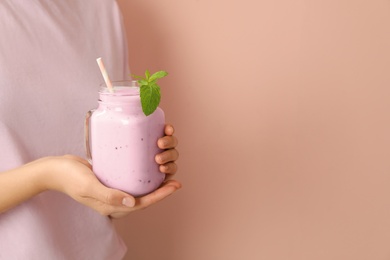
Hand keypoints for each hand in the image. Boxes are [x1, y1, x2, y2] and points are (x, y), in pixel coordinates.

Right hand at [45, 124, 180, 217]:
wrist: (55, 169)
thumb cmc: (69, 177)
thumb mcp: (88, 185)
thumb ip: (109, 195)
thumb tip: (133, 202)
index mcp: (110, 207)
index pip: (141, 204)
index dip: (160, 196)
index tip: (174, 186)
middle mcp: (113, 202)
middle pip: (143, 199)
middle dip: (161, 191)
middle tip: (175, 180)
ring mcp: (112, 192)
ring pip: (138, 191)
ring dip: (153, 184)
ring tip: (166, 173)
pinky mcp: (111, 182)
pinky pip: (130, 182)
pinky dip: (141, 177)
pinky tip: (149, 167)